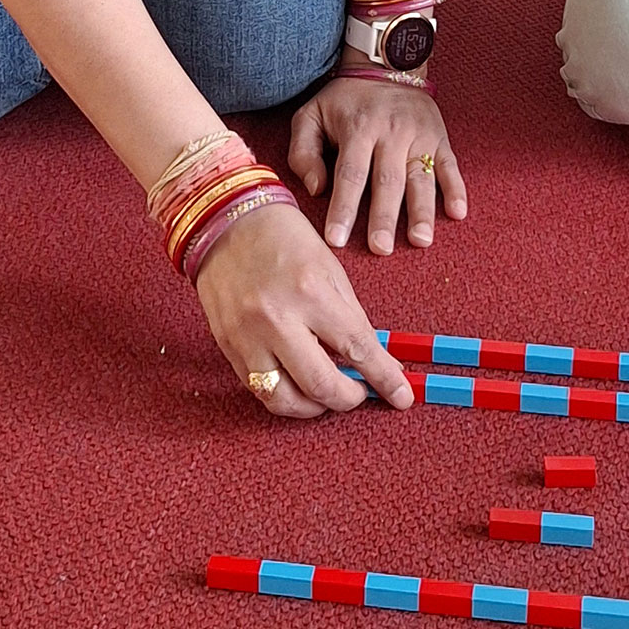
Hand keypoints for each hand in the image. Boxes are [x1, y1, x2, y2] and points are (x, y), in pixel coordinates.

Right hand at [193, 201, 415, 416]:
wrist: (227, 221)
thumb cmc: (283, 238)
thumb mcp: (330, 270)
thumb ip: (351, 318)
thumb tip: (372, 360)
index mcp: (310, 291)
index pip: (357, 348)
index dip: (384, 378)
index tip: (401, 395)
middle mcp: (276, 319)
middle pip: (321, 385)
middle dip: (350, 399)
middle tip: (361, 393)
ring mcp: (247, 336)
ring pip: (286, 400)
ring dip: (315, 407)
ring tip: (328, 394)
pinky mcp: (228, 346)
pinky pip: (259, 389)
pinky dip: (285, 396)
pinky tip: (299, 385)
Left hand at [287, 67, 466, 253]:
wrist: (387, 64)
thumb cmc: (345, 100)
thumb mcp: (311, 114)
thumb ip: (303, 151)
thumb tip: (315, 189)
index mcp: (358, 129)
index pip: (349, 175)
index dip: (343, 208)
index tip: (336, 240)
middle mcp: (391, 133)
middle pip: (387, 182)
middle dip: (384, 218)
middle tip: (381, 249)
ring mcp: (419, 135)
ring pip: (421, 178)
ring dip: (422, 211)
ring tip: (420, 241)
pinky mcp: (439, 138)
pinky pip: (450, 166)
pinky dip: (456, 189)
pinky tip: (457, 213)